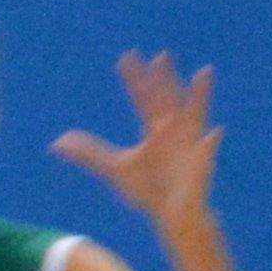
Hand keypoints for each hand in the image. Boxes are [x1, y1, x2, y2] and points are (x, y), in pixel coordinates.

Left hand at [54, 51, 220, 236]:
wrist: (171, 215)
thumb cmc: (148, 188)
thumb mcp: (115, 168)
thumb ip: (89, 153)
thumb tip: (57, 142)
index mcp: (154, 130)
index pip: (143, 99)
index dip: (134, 80)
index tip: (126, 57)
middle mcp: (173, 132)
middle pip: (167, 100)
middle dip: (164, 80)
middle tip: (160, 55)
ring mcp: (190, 145)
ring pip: (195, 115)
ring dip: (199, 95)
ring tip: (204, 72)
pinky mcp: (201, 164)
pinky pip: (207, 152)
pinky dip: (210, 143)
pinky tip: (215, 132)